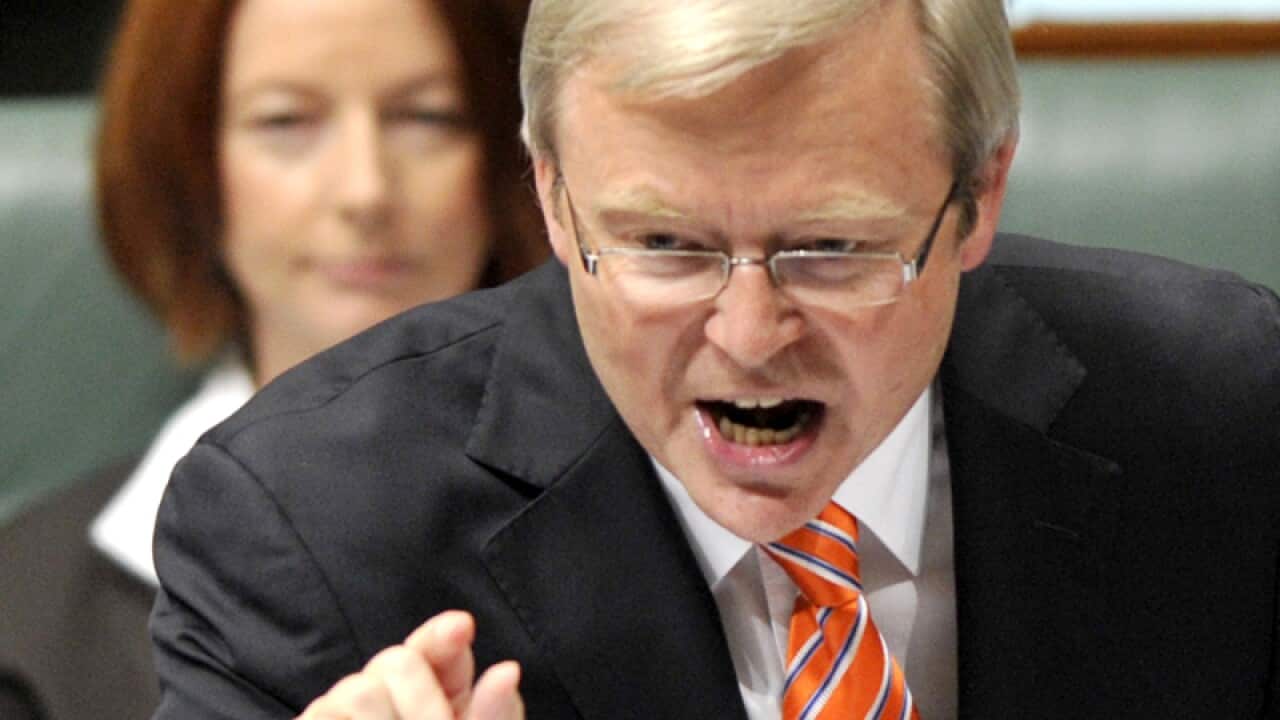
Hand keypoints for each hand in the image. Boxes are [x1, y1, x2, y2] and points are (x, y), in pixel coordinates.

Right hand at [297, 610, 522, 719]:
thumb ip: (493, 718)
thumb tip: (508, 670)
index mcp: (434, 692)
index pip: (434, 647)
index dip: (444, 635)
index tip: (462, 628)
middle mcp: (384, 694)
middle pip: (397, 661)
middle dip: (426, 703)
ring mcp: (342, 712)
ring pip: (360, 691)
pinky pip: (324, 717)